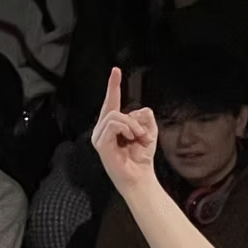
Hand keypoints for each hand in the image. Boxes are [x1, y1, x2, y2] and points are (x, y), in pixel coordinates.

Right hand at [91, 68, 158, 193]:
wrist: (140, 177)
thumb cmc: (141, 157)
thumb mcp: (149, 131)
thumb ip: (144, 116)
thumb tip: (137, 112)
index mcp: (111, 126)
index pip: (111, 102)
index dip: (113, 86)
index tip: (116, 70)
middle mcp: (102, 130)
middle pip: (113, 107)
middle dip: (133, 119)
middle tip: (142, 134)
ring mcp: (99, 137)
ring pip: (115, 115)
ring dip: (132, 125)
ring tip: (137, 138)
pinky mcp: (101, 144)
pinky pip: (113, 123)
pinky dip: (127, 128)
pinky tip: (130, 139)